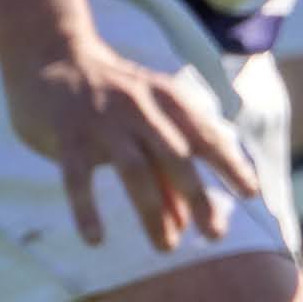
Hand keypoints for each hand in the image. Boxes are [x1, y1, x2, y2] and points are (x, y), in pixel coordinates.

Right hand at [1, 23, 261, 248]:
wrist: (50, 53)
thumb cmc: (109, 96)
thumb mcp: (144, 121)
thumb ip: (164, 167)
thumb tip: (185, 221)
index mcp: (166, 99)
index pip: (205, 134)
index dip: (230, 162)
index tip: (252, 192)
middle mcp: (139, 107)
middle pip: (176, 156)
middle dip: (199, 196)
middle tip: (216, 234)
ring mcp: (102, 120)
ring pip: (134, 170)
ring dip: (153, 211)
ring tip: (167, 248)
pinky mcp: (66, 134)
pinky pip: (77, 177)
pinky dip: (87, 209)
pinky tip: (95, 239)